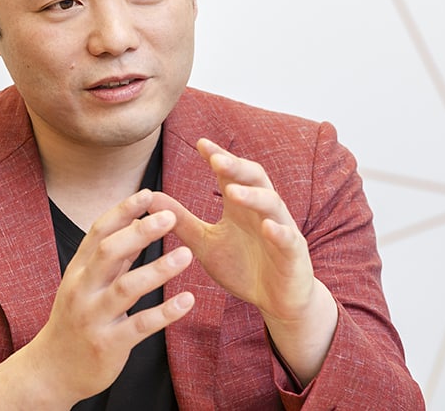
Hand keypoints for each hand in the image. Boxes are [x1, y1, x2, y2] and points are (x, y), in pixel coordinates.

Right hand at [0, 189, 195, 409]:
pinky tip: (189, 300)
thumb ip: (111, 258)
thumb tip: (137, 223)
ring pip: (126, 288)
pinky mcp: (108, 344)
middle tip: (171, 216)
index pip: (98, 232)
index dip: (122, 211)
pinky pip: (140, 325)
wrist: (52, 370)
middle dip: (139, 232)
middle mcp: (82, 289)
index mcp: (78, 270)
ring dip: (159, 270)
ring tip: (187, 254)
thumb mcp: (85, 284)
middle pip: (109, 253)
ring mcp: (93, 317)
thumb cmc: (75, 321)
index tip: (148, 193)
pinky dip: (166, 312)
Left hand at [150, 138, 336, 383]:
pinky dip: (279, 231)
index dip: (218, 158)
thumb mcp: (206, 244)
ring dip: (253, 196)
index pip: (230, 174)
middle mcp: (262, 212)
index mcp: (240, 207)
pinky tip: (268, 227)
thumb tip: (150, 198)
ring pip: (271, 204)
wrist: (277, 301)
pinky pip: (289, 238)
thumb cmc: (243, 268)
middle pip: (254, 179)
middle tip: (216, 159)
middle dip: (236, 167)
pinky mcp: (293, 254)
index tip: (200, 144)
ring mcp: (281, 229)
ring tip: (233, 191)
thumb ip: (182, 221)